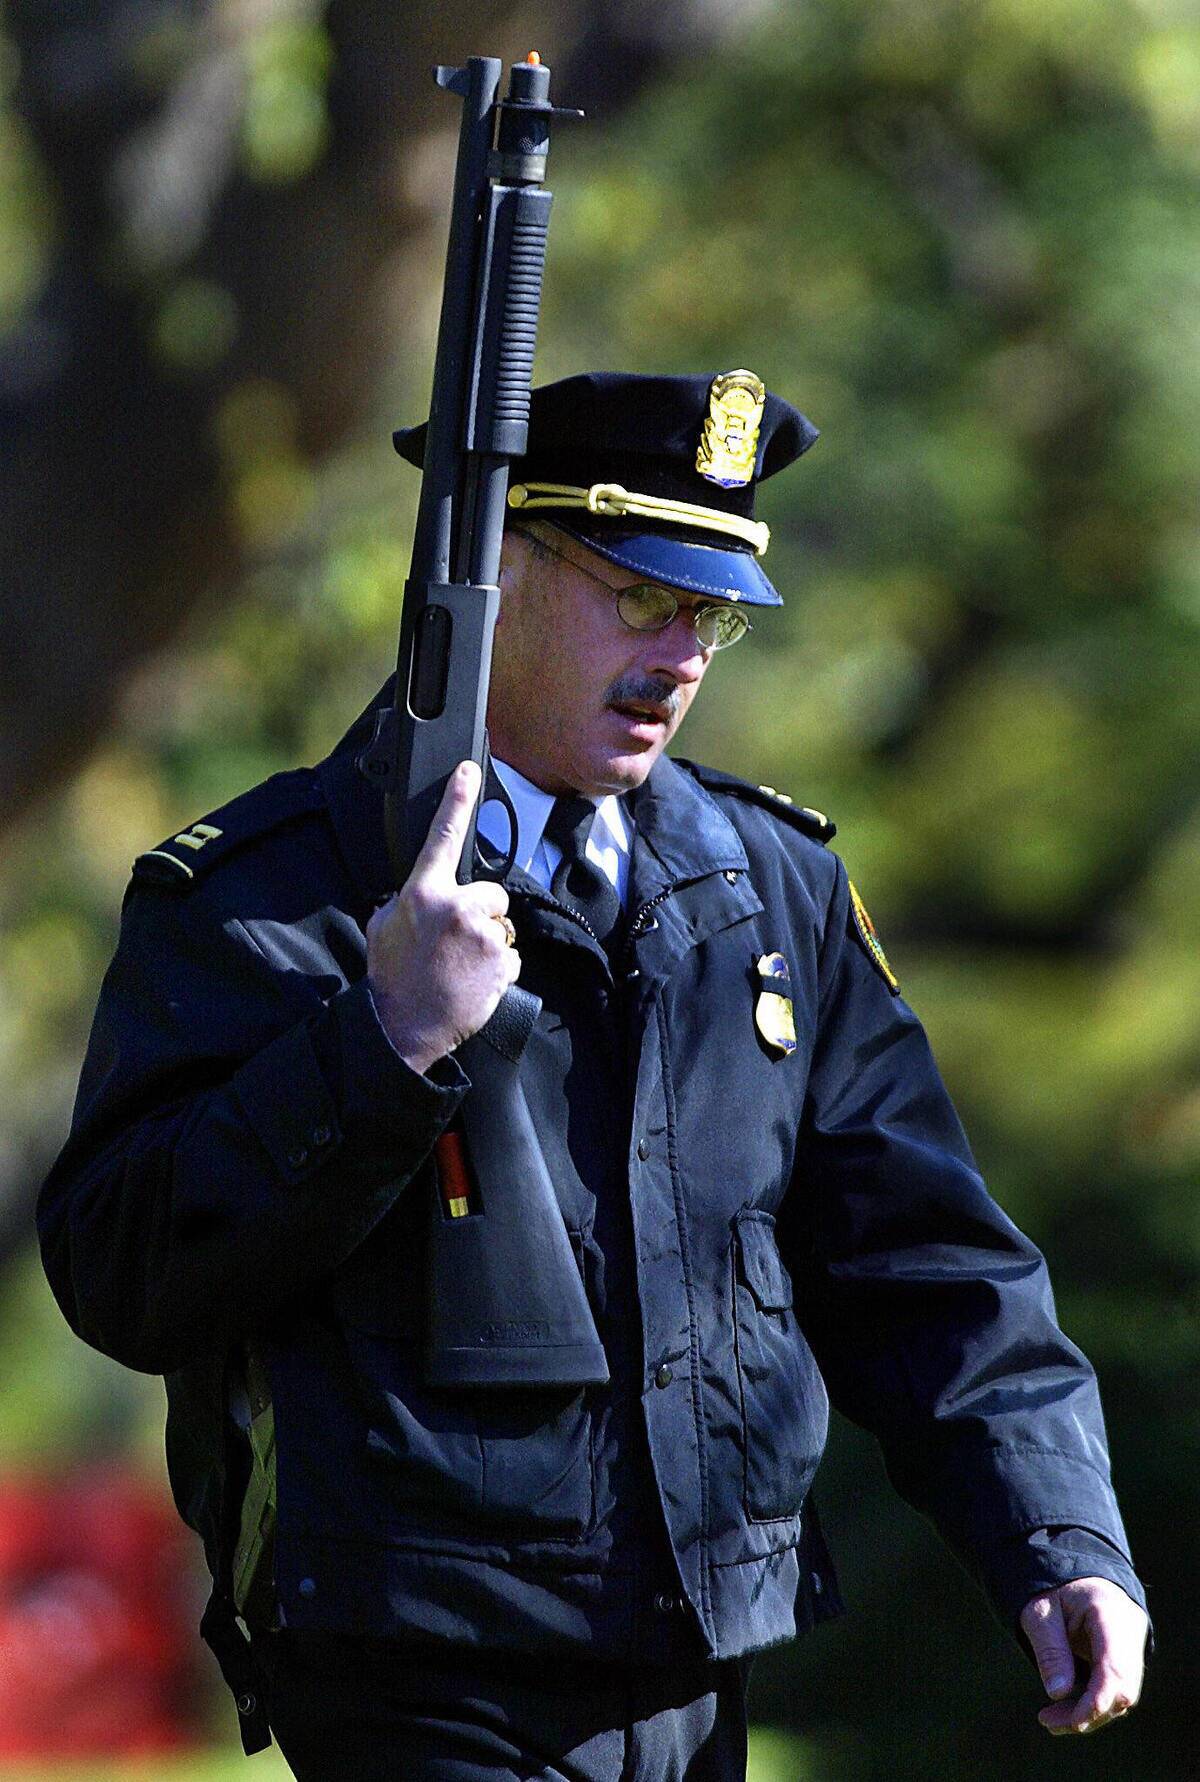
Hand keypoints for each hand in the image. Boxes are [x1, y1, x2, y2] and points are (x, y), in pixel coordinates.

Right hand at [367, 760, 520, 1073]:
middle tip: (454, 944)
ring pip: (501, 927)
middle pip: (489, 893)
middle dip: (480, 914)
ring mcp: (481, 934)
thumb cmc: (392, 979)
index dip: (457, 799)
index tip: (467, 771)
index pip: (442, 836)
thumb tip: (416, 893)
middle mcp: (454, 906)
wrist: (403, 1029)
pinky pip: (510, 957)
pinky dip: (497, 970)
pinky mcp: (501, 960)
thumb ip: (404, 901)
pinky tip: (473, 983)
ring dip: (488, 945)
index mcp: (422, 893)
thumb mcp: (382, 927)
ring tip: (460, 968)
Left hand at [1020, 1576, 1147, 1735]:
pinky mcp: (1126, 1659)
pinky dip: (1092, 1704)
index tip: (1074, 1722)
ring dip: (1088, 1713)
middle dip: (1089, 1713)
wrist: (1072, 1574)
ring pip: (1120, 1695)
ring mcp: (1132, 1645)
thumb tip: (1059, 1693)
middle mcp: (1129, 1630)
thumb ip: (1050, 1649)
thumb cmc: (1053, 1589)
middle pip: (1122, 1688)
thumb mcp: (1040, 1611)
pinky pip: (1115, 1690)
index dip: (1098, 1700)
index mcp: (1109, 1610)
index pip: (1114, 1666)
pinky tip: (1064, 1711)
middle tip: (1048, 1722)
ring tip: (1049, 1720)